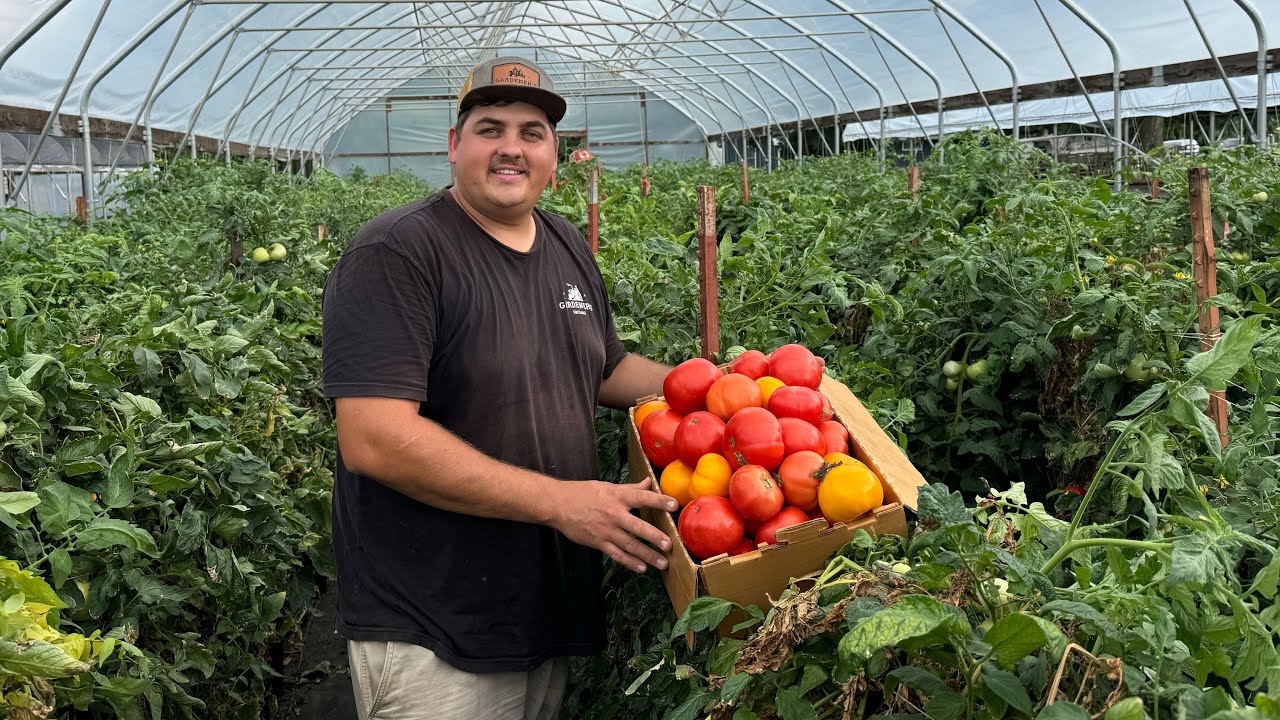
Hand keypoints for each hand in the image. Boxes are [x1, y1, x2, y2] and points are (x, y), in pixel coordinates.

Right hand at [551, 478, 678, 573]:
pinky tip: (642, 567)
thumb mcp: (607, 487)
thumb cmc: (583, 493)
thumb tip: (648, 482)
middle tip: (669, 545)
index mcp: (617, 496)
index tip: (674, 505)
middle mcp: (613, 514)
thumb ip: (630, 488)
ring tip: (662, 563)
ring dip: (647, 555)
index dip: (659, 501)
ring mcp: (605, 530)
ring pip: (629, 545)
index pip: (642, 497)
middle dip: (654, 537)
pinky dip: (629, 562)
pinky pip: (616, 554)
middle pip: (638, 527)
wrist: (558, 504)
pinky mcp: (598, 542)